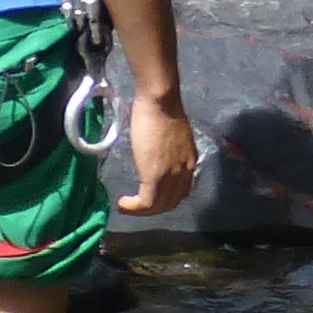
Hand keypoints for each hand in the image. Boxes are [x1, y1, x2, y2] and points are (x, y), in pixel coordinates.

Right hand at [120, 87, 197, 216]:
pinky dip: (133, 208)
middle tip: (136, 205)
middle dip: (153, 208)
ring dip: (140, 211)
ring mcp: (171, 175)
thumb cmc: (162, 109)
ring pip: (158, 206)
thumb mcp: (173, 134)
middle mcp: (185, 172)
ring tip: (126, 206)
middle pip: (170, 202)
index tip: (150, 195)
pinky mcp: (155, 175)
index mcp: (189, 161)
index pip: (181, 191)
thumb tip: (160, 152)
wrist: (160, 101)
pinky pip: (146, 203)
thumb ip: (171, 148)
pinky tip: (123, 203)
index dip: (165, 198)